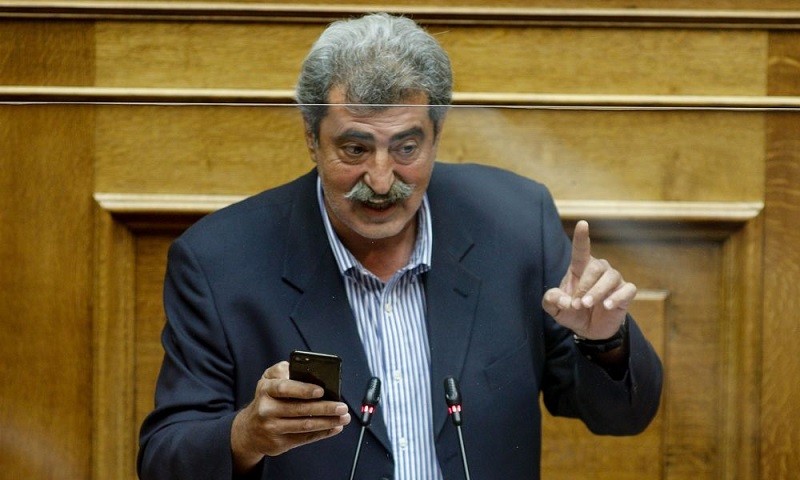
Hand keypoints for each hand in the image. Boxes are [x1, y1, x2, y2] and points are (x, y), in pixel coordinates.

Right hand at [230, 361, 350, 472]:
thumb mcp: (268, 379)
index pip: (284, 388)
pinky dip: (322, 433)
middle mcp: (266, 409)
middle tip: (342, 406)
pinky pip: (304, 438)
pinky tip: (335, 427)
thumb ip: (283, 370)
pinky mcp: (279, 443)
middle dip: (324, 408)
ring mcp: (272, 428)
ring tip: (343, 417)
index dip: (303, 389)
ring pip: (304, 425)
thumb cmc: (266, 398)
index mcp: (266, 389)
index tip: (321, 390)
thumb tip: (306, 369)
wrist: (249, 429)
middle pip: (299, 409)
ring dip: (328, 422)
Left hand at [542, 220, 635, 339]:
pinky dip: (617, 297)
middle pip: (596, 267)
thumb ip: (551, 301)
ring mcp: (613, 280)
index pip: (581, 250)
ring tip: (588, 305)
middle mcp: (598, 270)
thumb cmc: (572, 312)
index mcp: (579, 269)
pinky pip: (628, 289)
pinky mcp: (625, 293)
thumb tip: (562, 299)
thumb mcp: (555, 309)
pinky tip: (607, 306)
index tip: (582, 223)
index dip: (582, 237)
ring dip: (597, 292)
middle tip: (576, 304)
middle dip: (585, 286)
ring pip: (611, 277)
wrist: (590, 330)